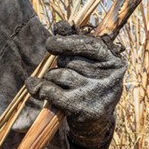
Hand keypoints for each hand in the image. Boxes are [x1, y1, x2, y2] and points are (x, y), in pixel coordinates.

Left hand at [26, 21, 125, 148]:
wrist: (97, 122)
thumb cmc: (91, 84)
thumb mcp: (91, 61)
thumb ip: (76, 41)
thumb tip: (60, 25)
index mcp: (114, 60)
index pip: (87, 44)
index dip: (66, 41)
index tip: (51, 43)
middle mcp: (109, 76)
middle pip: (70, 60)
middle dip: (60, 63)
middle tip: (63, 71)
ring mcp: (95, 93)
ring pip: (59, 74)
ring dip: (52, 77)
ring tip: (59, 83)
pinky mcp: (82, 108)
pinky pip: (51, 91)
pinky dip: (39, 88)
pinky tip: (33, 86)